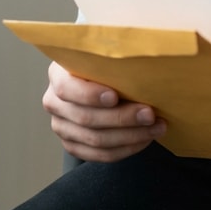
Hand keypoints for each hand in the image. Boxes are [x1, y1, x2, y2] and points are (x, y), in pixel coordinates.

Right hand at [42, 61, 167, 162]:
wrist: (100, 80)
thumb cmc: (105, 64)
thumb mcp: (103, 54)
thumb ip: (112, 58)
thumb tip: (138, 56)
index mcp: (58, 75)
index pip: (67, 88)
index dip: (90, 95)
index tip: (115, 96)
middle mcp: (55, 103)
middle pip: (86, 118)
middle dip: (122, 118)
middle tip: (150, 114)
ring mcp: (62, 127)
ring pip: (95, 140)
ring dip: (130, 136)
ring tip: (155, 128)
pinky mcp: (73, 145)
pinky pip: (99, 155)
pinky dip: (125, 149)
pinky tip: (144, 139)